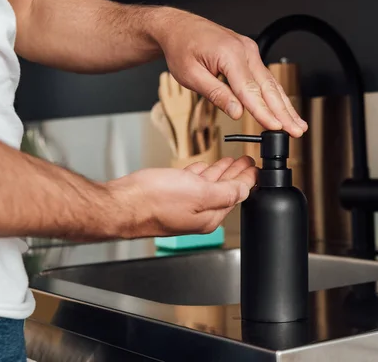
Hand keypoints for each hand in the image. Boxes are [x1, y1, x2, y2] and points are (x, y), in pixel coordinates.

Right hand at [107, 156, 256, 237]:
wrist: (121, 204)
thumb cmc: (153, 201)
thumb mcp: (198, 193)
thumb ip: (225, 192)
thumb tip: (245, 189)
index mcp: (209, 216)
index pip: (237, 195)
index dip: (248, 179)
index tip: (256, 167)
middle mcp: (198, 214)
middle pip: (225, 190)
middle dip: (238, 174)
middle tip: (248, 161)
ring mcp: (183, 205)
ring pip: (209, 185)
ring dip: (221, 172)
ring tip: (232, 162)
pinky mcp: (169, 196)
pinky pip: (192, 183)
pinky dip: (201, 173)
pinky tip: (203, 168)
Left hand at [152, 9, 307, 137]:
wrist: (179, 27)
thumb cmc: (181, 48)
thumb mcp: (191, 75)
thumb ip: (216, 94)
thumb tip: (237, 112)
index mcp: (229, 54)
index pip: (250, 90)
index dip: (264, 112)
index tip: (275, 127)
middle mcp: (244, 50)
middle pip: (268, 87)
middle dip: (284, 112)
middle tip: (296, 130)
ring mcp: (249, 51)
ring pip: (271, 83)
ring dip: (285, 105)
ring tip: (297, 124)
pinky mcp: (248, 54)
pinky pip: (265, 77)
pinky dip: (276, 95)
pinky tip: (285, 108)